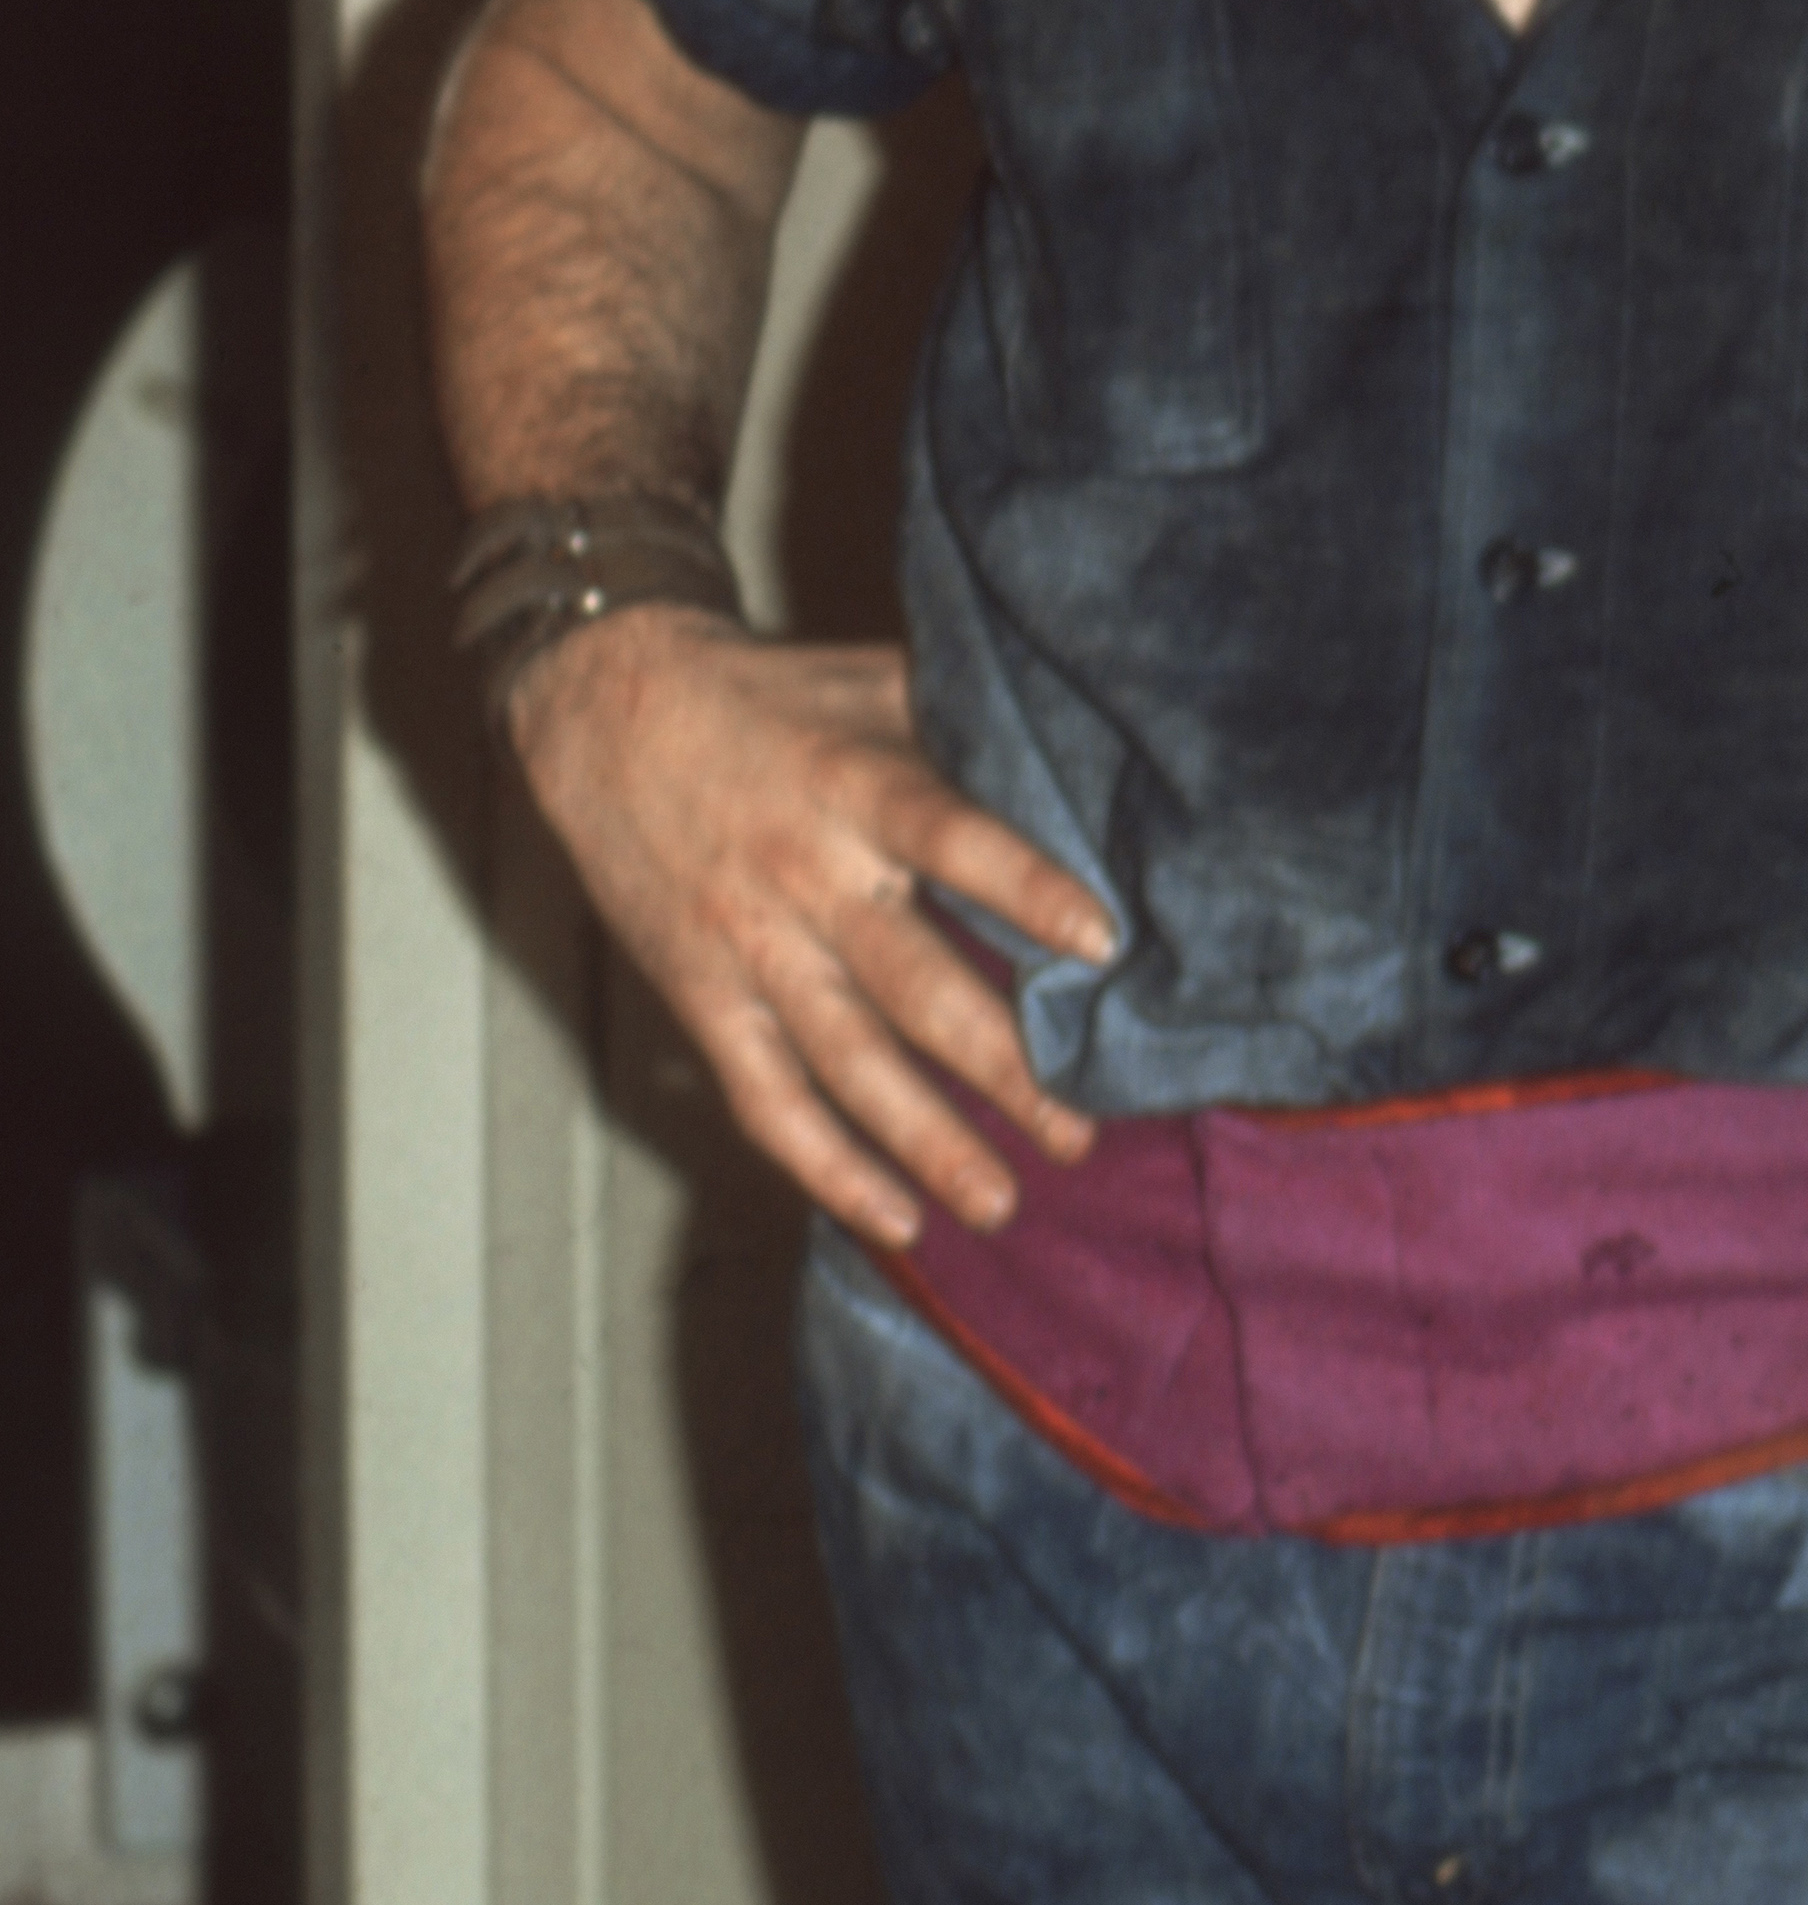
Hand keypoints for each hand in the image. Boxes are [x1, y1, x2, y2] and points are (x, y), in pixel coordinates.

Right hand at [507, 606, 1118, 1248]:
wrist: (607, 711)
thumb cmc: (771, 697)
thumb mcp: (872, 683)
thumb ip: (966, 733)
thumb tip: (1092, 777)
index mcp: (856, 786)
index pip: (951, 839)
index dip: (1026, 890)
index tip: (1104, 945)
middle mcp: (806, 877)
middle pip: (913, 986)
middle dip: (1004, 1068)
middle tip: (1082, 1132)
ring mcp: (750, 949)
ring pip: (847, 1064)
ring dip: (929, 1141)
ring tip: (1004, 1200)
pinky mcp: (703, 1000)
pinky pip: (766, 1100)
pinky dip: (827, 1169)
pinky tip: (897, 1221)